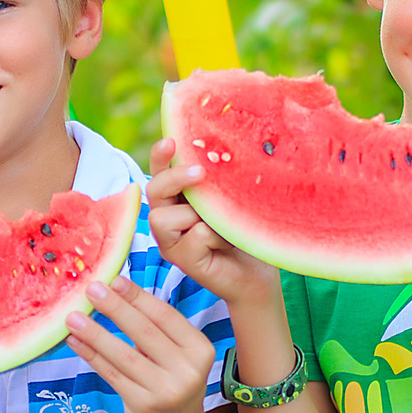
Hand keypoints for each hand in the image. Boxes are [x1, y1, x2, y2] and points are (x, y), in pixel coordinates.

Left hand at [65, 275, 215, 412]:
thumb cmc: (171, 380)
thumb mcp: (177, 355)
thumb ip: (155, 329)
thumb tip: (116, 290)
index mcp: (200, 350)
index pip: (165, 316)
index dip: (138, 297)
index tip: (114, 279)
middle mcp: (188, 371)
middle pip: (145, 332)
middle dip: (114, 308)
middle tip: (91, 289)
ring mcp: (166, 391)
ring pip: (123, 355)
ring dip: (95, 333)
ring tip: (73, 317)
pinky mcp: (144, 406)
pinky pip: (112, 375)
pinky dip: (91, 356)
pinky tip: (76, 342)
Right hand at [146, 137, 280, 304]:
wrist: (258, 272)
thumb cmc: (242, 231)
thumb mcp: (228, 199)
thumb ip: (215, 181)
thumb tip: (215, 153)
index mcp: (175, 199)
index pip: (159, 171)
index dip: (160, 156)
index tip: (171, 141)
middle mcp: (166, 219)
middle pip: (153, 191)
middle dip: (175, 178)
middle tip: (201, 172)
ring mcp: (171, 243)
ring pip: (164, 217)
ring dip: (199, 214)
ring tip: (224, 222)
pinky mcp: (184, 261)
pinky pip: (195, 236)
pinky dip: (217, 235)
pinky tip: (230, 242)